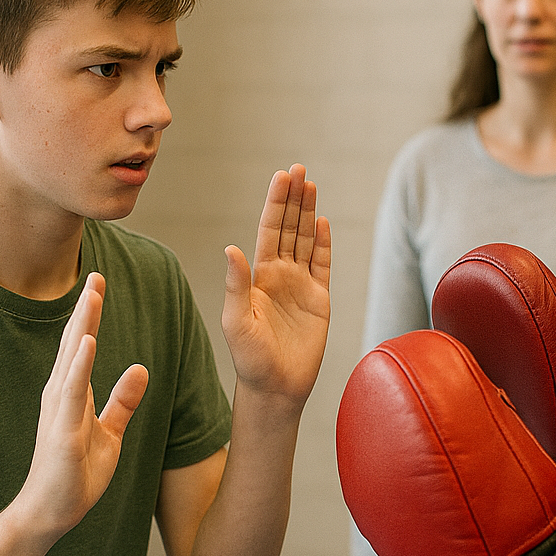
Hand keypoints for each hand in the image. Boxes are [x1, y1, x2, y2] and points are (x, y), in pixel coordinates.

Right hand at [18, 273, 148, 540]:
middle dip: (86, 309)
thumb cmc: (76, 475)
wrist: (51, 513)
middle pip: (74, 343)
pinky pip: (72, 392)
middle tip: (95, 274)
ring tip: (92, 296)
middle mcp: (61, 395)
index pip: (83, 346)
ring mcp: (59, 412)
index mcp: (72, 394)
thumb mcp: (109, 433)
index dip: (91, 315)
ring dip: (82, 326)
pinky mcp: (61, 432)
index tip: (98, 283)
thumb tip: (140, 368)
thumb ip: (121, 401)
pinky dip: (80, 365)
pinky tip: (87, 341)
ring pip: (72, 361)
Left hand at [222, 164, 331, 407]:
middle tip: (299, 169)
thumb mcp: (236, 320)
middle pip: (289, 228)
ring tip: (311, 184)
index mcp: (258, 276)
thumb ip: (236, 284)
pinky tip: (323, 222)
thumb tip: (231, 248)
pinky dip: (324, 243)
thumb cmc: (250, 358)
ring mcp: (301, 286)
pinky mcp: (319, 300)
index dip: (276, 203)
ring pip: (307, 240)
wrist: (275, 387)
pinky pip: (323, 265)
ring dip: (309, 213)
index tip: (282, 177)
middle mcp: (279, 275)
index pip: (269, 230)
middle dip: (293, 199)